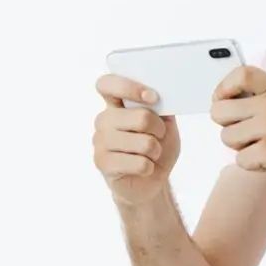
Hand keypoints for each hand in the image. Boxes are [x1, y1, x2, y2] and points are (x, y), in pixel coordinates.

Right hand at [93, 74, 180, 205]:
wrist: (150, 182)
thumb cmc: (156, 148)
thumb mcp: (165, 124)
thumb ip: (162, 107)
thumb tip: (165, 94)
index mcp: (116, 105)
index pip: (107, 84)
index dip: (129, 87)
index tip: (152, 97)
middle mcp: (104, 120)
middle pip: (139, 116)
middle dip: (158, 129)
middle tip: (158, 136)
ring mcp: (100, 142)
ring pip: (143, 142)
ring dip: (156, 150)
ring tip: (150, 154)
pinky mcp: (103, 163)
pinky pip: (139, 163)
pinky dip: (150, 167)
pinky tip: (144, 168)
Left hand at [210, 65, 265, 195]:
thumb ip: (261, 96)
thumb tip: (222, 98)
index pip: (240, 74)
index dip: (223, 89)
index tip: (223, 102)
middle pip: (220, 110)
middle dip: (227, 126)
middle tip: (246, 134)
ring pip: (227, 137)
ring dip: (241, 148)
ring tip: (264, 148)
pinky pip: (240, 159)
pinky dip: (252, 165)